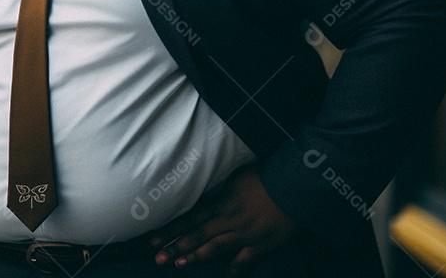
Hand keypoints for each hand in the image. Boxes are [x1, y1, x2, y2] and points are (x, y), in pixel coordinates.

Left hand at [149, 166, 296, 273]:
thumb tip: (199, 190)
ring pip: (216, 248)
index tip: (153, 239)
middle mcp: (230, 220)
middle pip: (198, 236)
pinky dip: (234, 264)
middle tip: (157, 258)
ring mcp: (245, 234)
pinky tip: (226, 268)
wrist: (292, 185)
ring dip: (196, 257)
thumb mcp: (235, 176)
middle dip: (176, 248)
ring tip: (179, 264)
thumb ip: (218, 187)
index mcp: (222, 203)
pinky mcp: (262, 244)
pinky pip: (245, 259)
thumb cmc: (264, 176)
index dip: (171, 230)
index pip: (190, 219)